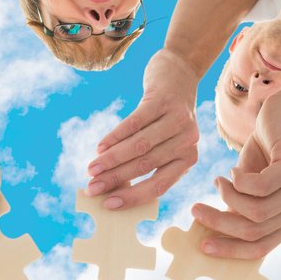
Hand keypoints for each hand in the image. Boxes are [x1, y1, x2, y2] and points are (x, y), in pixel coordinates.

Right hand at [85, 49, 198, 209]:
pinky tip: (100, 146)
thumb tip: (112, 187)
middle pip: (146, 165)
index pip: (159, 185)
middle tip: (92, 187)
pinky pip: (134, 123)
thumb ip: (146, 162)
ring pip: (139, 146)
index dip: (132, 196)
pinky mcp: (163, 100)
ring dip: (111, 159)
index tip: (108, 204)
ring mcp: (178, 120)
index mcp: (189, 159)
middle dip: (115, 179)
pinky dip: (114, 136)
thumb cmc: (165, 117)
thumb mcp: (164, 142)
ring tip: (92, 168)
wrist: (178, 74)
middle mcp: (188, 141)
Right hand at [191, 100, 280, 259]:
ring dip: (227, 197)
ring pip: (255, 211)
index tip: (202, 245)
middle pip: (254, 231)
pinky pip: (259, 187)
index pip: (260, 248)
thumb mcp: (248, 187)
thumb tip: (210, 235)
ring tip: (218, 181)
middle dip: (219, 223)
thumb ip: (237, 211)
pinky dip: (238, 181)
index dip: (230, 250)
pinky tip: (232, 170)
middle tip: (195, 209)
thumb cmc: (265, 152)